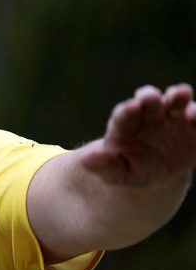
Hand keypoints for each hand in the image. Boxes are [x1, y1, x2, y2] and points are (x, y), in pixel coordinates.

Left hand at [79, 83, 195, 185]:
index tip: (130, 108)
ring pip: (177, 102)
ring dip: (179, 98)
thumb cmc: (130, 168)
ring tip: (183, 98)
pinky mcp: (194, 127)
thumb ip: (103, 166)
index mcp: (126, 124)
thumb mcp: (116, 172)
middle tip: (150, 97)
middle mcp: (149, 115)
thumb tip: (85, 160)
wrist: (155, 168)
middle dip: (149, 98)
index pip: (124, 115)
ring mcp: (173, 118)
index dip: (127, 111)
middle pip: (149, 102)